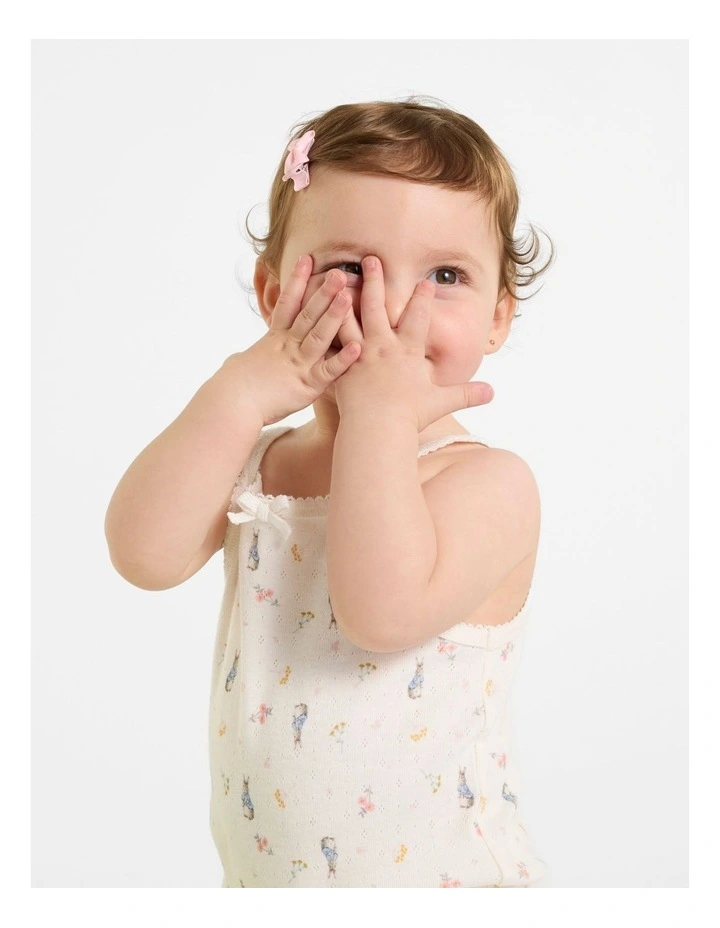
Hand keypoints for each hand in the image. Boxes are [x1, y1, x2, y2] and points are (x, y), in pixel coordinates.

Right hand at [233, 258, 361, 425]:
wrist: (230, 404)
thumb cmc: (232, 387)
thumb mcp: (241, 364)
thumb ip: (250, 358)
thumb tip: (241, 359)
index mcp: (274, 339)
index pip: (287, 304)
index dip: (297, 281)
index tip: (307, 259)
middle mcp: (288, 347)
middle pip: (307, 314)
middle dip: (323, 292)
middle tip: (340, 272)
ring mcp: (298, 365)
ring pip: (319, 335)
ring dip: (334, 316)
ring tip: (348, 296)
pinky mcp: (307, 385)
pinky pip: (328, 371)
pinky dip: (343, 359)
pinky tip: (357, 347)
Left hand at [332, 256, 494, 431]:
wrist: (377, 430)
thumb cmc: (409, 417)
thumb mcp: (441, 402)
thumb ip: (465, 393)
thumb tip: (492, 392)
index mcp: (406, 352)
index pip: (417, 319)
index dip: (422, 299)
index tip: (424, 281)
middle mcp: (381, 347)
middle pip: (377, 307)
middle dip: (376, 281)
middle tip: (371, 258)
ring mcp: (358, 355)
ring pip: (348, 318)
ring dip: (343, 295)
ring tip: (336, 275)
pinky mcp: (340, 366)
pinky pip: (328, 341)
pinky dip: (320, 325)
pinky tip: (312, 311)